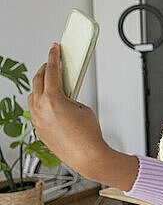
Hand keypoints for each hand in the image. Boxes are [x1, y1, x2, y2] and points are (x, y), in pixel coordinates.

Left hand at [28, 43, 138, 189]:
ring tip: (50, 84)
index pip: (51, 71)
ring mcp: (37, 120)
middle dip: (45, 70)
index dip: (54, 57)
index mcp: (53, 99)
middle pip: (38, 80)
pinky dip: (41, 103)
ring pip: (33, 96)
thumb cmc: (88, 134)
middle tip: (53, 64)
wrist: (87, 156)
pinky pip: (35, 111)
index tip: (54, 49)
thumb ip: (71, 97)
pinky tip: (50, 104)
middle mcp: (40, 108)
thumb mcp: (83, 107)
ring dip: (41, 86)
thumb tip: (65, 95)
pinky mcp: (39, 129)